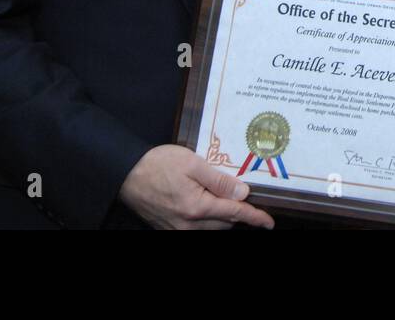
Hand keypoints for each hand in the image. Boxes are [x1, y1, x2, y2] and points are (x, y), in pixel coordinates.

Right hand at [118, 144, 274, 229]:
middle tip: (245, 198)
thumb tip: (243, 192)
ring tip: (224, 199)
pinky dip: (207, 221)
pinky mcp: (168, 228)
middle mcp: (188, 224)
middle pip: (224, 224)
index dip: (254, 217)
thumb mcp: (192, 164)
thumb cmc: (158, 164)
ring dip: (222, 218)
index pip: (234, 214)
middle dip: (237, 214)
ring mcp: (176, 229)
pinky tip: (206, 205)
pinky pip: (195, 230)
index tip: (268, 222)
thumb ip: (219, 180)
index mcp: (197, 208)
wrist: (126, 173)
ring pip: (211, 229)